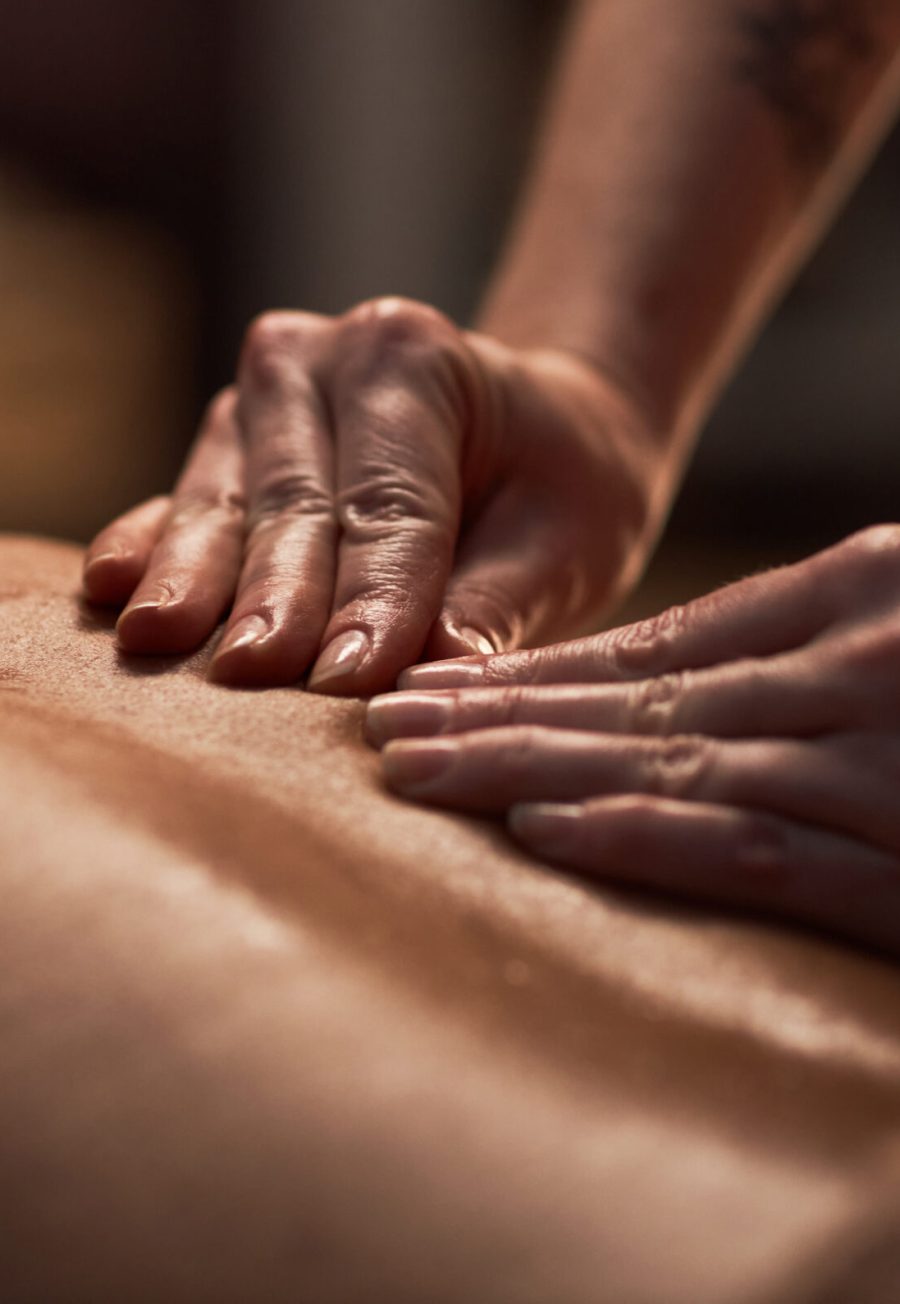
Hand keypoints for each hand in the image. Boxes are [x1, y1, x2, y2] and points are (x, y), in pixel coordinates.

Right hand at [83, 298, 664, 693]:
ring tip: (156, 642)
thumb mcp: (565, 540)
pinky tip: (111, 589)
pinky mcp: (225, 450)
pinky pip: (184, 503)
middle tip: (251, 676)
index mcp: (413, 358)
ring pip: (225, 504)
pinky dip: (149, 549)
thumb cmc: (559, 485)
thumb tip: (430, 675)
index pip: (390, 500)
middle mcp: (319, 360)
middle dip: (275, 595)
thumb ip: (496, 606)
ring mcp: (258, 401)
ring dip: (194, 580)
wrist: (533, 435)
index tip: (351, 680)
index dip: (373, 595)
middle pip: (294, 501)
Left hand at [367, 526, 899, 958]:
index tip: (437, 688)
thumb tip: (706, 685)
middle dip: (499, 715)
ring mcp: (877, 760)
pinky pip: (755, 849)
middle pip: (641, 695)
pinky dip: (642, 838)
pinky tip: (540, 834)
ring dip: (528, 768)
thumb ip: (814, 650)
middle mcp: (852, 663)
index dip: (540, 672)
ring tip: (418, 775)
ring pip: (668, 760)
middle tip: (385, 727)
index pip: (666, 641)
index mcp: (860, 589)